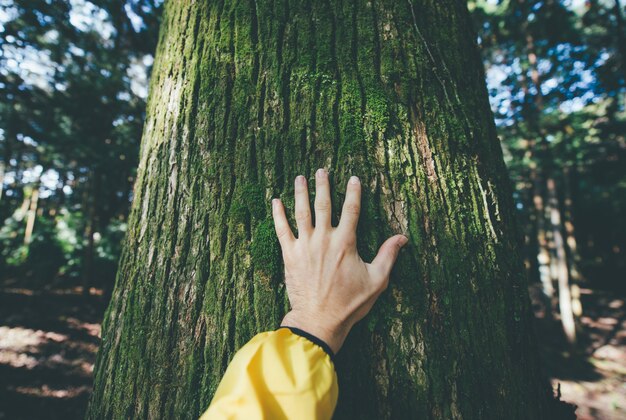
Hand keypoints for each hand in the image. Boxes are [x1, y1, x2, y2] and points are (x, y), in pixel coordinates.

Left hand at [271, 168, 407, 353]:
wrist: (319, 320)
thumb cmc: (349, 303)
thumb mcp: (376, 281)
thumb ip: (388, 256)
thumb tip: (402, 238)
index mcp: (346, 242)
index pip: (351, 210)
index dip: (354, 192)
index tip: (354, 178)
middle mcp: (324, 239)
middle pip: (324, 205)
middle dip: (324, 185)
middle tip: (322, 170)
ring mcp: (305, 246)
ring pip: (301, 212)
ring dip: (301, 193)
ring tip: (300, 177)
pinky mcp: (290, 255)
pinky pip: (281, 230)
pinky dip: (278, 215)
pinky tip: (276, 201)